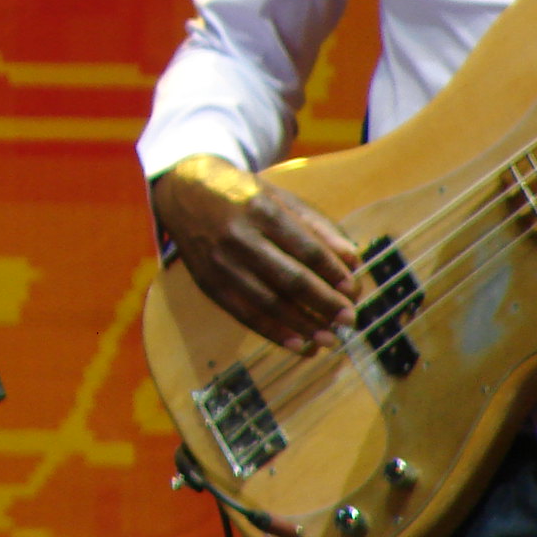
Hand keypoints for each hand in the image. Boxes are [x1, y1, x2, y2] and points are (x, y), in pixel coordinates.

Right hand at [152, 153, 361, 353]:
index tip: (354, 290)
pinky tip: (298, 345)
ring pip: (266, 301)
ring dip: (302, 325)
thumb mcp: (278, 197)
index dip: (333, 273)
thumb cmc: (242, 195)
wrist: (182, 191)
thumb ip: (317, 225)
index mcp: (261, 209)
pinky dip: (273, 332)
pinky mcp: (207, 281)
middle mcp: (238, 236)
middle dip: (323, 303)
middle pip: (289, 278)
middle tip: (349, 319)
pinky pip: (242, 313)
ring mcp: (219, 261)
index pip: (305, 248)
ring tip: (329, 340)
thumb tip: (352, 259)